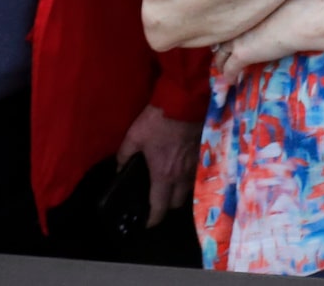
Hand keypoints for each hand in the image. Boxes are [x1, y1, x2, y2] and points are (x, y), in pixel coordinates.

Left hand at [115, 105, 199, 225]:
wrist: (186, 101)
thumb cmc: (159, 121)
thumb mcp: (134, 136)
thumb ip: (124, 154)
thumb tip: (119, 168)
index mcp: (163, 175)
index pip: (159, 207)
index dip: (152, 219)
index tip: (147, 222)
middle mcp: (181, 176)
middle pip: (177, 203)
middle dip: (168, 205)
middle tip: (159, 198)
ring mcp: (195, 165)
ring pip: (189, 189)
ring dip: (180, 191)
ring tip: (170, 184)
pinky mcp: (204, 154)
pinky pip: (197, 174)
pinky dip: (189, 177)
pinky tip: (182, 168)